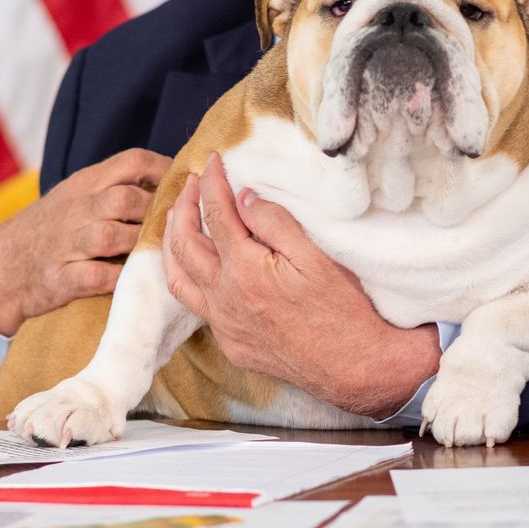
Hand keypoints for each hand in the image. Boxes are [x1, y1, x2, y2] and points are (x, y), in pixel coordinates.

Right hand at [0, 148, 170, 336]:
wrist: (3, 265)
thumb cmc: (57, 227)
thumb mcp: (79, 194)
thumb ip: (117, 184)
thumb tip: (173, 180)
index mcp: (86, 183)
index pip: (132, 161)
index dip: (165, 169)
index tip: (186, 183)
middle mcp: (76, 209)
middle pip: (125, 199)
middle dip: (155, 211)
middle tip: (174, 225)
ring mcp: (66, 244)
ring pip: (109, 236)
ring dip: (138, 243)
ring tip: (155, 251)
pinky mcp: (60, 278)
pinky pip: (95, 277)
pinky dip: (117, 278)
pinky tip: (133, 278)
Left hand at [162, 154, 440, 416]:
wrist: (354, 367)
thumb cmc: (342, 311)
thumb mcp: (315, 257)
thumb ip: (275, 223)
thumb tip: (244, 199)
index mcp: (244, 271)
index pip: (217, 215)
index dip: (213, 183)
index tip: (214, 161)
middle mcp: (224, 299)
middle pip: (185, 244)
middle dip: (184, 207)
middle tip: (194, 184)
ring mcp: (224, 325)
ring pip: (178, 279)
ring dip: (174, 244)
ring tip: (179, 220)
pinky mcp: (232, 344)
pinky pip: (198, 306)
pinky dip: (190, 278)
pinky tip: (202, 268)